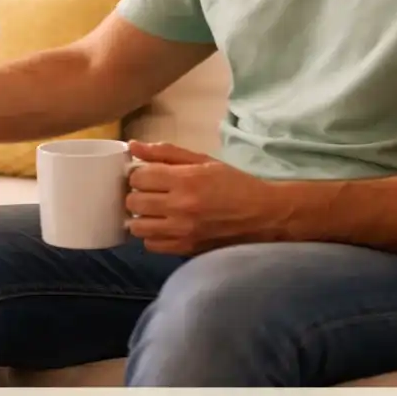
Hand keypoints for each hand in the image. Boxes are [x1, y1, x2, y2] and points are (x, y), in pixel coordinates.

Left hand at [125, 141, 284, 254]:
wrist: (263, 215)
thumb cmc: (233, 184)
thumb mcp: (203, 161)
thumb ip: (166, 153)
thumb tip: (133, 146)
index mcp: (185, 180)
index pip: (138, 177)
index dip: (139, 174)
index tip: (148, 176)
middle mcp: (180, 207)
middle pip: (133, 201)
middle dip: (137, 194)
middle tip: (150, 193)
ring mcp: (182, 231)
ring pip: (136, 226)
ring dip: (141, 216)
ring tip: (154, 211)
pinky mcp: (185, 249)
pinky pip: (150, 245)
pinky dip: (152, 235)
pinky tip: (163, 226)